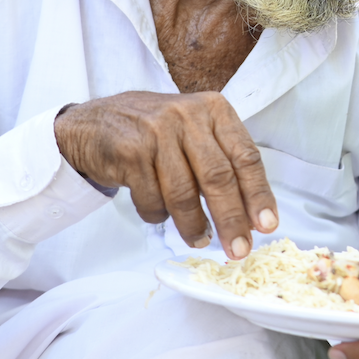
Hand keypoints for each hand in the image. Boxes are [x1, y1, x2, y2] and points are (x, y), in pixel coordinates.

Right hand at [54, 91, 276, 256]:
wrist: (92, 124)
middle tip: (239, 249)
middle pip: (218, 177)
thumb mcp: (193, 131)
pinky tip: (159, 213)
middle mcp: (187, 116)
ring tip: (199, 239)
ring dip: (194, 225)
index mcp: (213, 109)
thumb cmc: (152, 132)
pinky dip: (159, 215)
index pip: (245, 156)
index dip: (258, 195)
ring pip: (185, 193)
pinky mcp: (130, 152)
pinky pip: (153, 200)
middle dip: (232, 220)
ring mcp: (156, 132)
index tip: (267, 225)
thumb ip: (221, 160)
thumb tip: (251, 214)